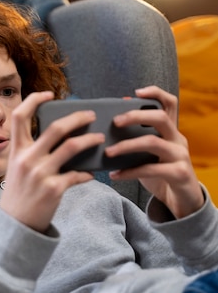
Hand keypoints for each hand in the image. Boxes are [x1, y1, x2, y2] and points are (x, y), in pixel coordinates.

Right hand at [0, 92, 104, 232]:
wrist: (16, 225)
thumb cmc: (19, 194)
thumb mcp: (17, 168)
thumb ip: (32, 151)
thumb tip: (60, 137)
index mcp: (17, 151)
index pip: (20, 117)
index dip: (33, 100)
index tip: (48, 94)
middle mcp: (27, 159)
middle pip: (56, 128)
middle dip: (78, 118)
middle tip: (91, 115)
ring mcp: (40, 174)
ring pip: (72, 147)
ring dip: (90, 140)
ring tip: (100, 139)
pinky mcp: (53, 189)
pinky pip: (77, 175)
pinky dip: (87, 173)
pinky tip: (92, 173)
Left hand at [105, 86, 203, 217]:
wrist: (182, 200)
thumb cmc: (161, 174)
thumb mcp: (150, 154)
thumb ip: (139, 138)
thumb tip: (114, 122)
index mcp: (171, 131)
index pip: (170, 103)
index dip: (155, 93)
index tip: (136, 92)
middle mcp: (178, 139)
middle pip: (160, 118)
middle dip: (135, 116)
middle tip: (114, 122)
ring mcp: (180, 156)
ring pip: (153, 142)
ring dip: (127, 145)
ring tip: (108, 152)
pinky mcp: (179, 174)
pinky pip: (151, 169)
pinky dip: (129, 172)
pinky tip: (115, 175)